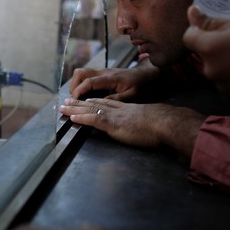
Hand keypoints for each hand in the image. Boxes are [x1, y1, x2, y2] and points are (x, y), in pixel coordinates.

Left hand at [59, 98, 203, 155]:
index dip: (95, 102)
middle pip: (96, 104)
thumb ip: (144, 123)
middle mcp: (119, 110)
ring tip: (63, 108)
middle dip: (80, 102)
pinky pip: (93, 120)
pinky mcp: (113, 124)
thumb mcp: (152, 121)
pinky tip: (72, 118)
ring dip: (75, 109)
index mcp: (128, 109)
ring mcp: (115, 116)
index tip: (86, 100)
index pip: (108, 103)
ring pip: (91, 110)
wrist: (166, 123)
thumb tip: (144, 129)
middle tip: (67, 101)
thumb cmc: (164, 125)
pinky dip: (81, 118)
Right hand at [69, 64, 160, 100]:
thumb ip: (117, 99)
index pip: (89, 81)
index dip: (79, 91)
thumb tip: (101, 104)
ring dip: (77, 85)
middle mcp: (104, 72)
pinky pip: (88, 77)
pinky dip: (83, 85)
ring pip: (82, 73)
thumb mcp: (132, 95)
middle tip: (74, 100)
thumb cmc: (142, 85)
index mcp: (111, 77)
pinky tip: (86, 96)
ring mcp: (103, 72)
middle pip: (80, 73)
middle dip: (74, 86)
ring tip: (78, 99)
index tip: (74, 101)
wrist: (148, 75)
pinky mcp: (103, 75)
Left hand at [183, 6, 229, 95]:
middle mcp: (209, 68)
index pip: (188, 37)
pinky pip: (222, 76)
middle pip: (201, 52)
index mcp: (209, 48)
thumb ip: (211, 21)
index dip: (198, 29)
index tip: (214, 26)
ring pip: (212, 64)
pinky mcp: (229, 91)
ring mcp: (218, 82)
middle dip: (213, 44)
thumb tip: (190, 13)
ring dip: (221, 57)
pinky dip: (229, 70)